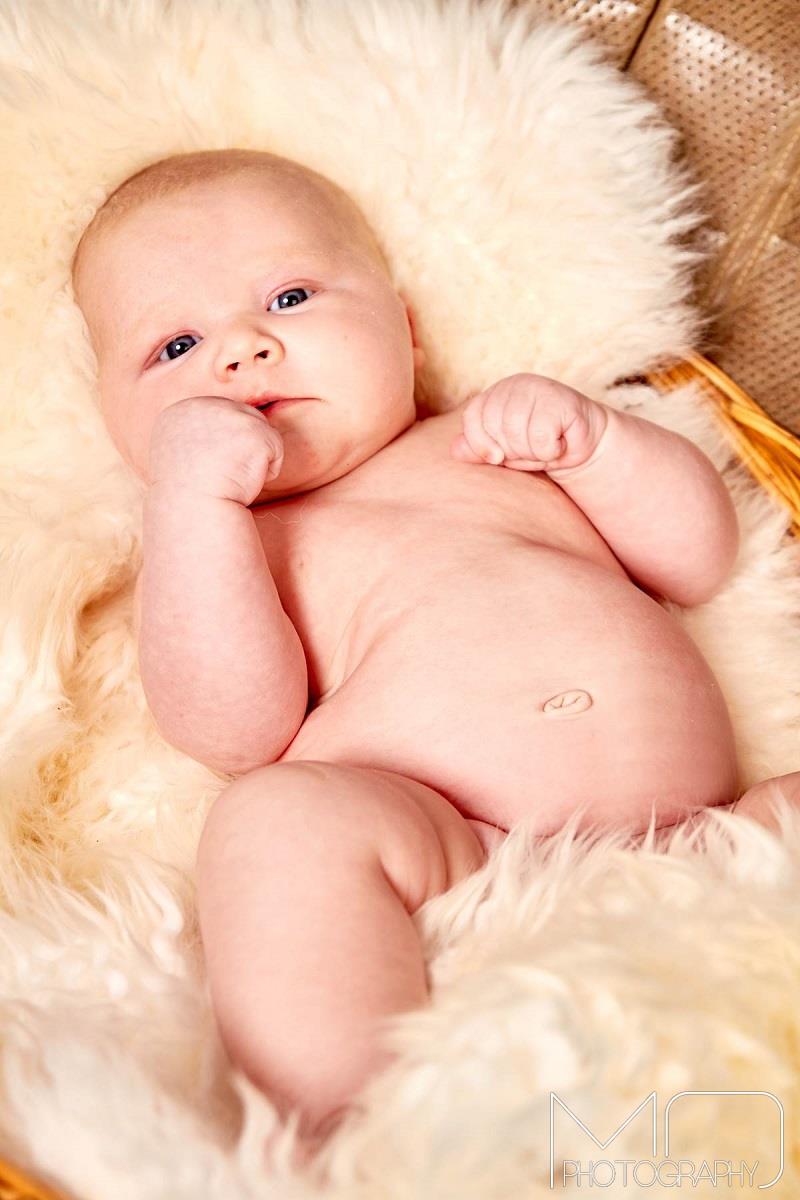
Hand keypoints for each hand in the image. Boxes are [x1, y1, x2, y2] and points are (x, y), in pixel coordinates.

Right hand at [147, 396, 284, 505]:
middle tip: (222, 477)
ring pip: (262, 432)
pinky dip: (268, 471)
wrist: (194, 513)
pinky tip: (246, 482)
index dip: (224, 448)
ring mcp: (230, 414)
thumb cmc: (189, 499)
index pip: (219, 417)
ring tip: (232, 478)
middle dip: (242, 450)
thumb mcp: (181, 459)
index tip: (210, 471)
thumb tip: (225, 438)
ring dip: (254, 460)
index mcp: (180, 411)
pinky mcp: (255, 429)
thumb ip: (197, 438)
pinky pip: (276, 447)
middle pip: (244, 418)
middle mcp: (204, 405)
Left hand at [450, 373, 607, 472]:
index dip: (481, 444)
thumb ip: (479, 447)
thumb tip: (455, 451)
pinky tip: (559, 442)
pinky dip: (550, 451)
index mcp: (497, 393)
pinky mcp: (560, 401)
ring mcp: (538, 389)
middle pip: (495, 429)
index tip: (496, 458)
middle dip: (513, 452)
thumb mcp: (504, 450)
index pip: (473, 417)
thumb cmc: (539, 446)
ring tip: (546, 446)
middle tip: (532, 449)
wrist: (583, 445)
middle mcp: (515, 385)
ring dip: (533, 453)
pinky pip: (541, 440)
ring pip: (517, 436)